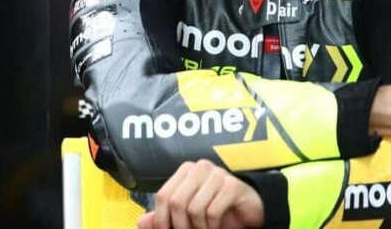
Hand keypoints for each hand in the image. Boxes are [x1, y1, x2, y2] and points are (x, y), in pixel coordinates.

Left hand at [137, 159, 264, 228]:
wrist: (249, 211)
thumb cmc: (218, 211)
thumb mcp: (188, 216)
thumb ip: (164, 217)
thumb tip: (140, 222)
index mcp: (186, 170)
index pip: (163, 195)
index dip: (161, 220)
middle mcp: (200, 167)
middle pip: (176, 202)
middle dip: (180, 227)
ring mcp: (218, 174)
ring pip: (194, 208)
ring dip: (199, 228)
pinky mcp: (233, 185)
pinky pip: (213, 211)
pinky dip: (213, 226)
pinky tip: (217, 227)